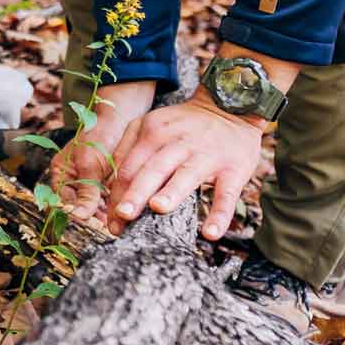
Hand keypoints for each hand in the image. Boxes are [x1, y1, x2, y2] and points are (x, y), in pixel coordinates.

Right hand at [47, 80, 152, 224]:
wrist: (121, 119)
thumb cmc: (99, 135)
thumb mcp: (90, 164)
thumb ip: (85, 192)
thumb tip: (77, 217)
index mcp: (60, 174)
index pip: (60, 202)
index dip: (72, 213)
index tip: (88, 221)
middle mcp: (73, 182)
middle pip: (78, 208)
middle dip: (91, 217)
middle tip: (107, 224)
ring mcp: (90, 185)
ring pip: (94, 209)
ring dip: (104, 214)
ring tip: (117, 220)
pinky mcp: (107, 186)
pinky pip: (108, 203)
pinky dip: (114, 207)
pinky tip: (123, 211)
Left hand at [105, 96, 263, 239]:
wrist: (231, 111)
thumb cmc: (184, 127)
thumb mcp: (152, 124)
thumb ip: (129, 148)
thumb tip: (111, 183)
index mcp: (153, 132)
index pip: (129, 167)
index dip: (117, 194)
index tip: (111, 220)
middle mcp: (179, 142)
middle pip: (152, 169)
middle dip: (135, 194)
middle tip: (122, 216)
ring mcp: (207, 156)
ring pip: (186, 175)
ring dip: (172, 192)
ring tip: (158, 208)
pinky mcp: (234, 170)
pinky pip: (226, 195)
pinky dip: (219, 214)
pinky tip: (210, 234)